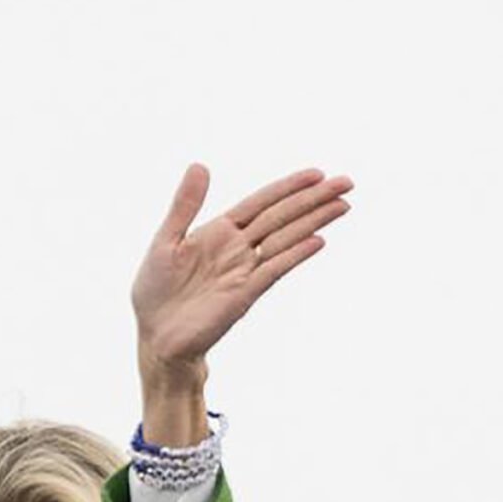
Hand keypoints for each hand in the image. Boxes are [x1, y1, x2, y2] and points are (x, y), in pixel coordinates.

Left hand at [131, 163, 350, 386]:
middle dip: (312, 199)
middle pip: (281, 217)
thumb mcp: (165, 241)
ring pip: (285, 239)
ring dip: (314, 221)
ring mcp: (244, 270)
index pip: (261, 203)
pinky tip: (318, 240)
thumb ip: (184, 206)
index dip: (288, 188)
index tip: (317, 173)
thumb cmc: (156, 291)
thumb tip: (199, 165)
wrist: (155, 336)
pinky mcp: (245, 293)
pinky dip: (295, 254)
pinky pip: (274, 269)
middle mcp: (237, 248)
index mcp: (218, 232)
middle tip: (347, 182)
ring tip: (343, 205)